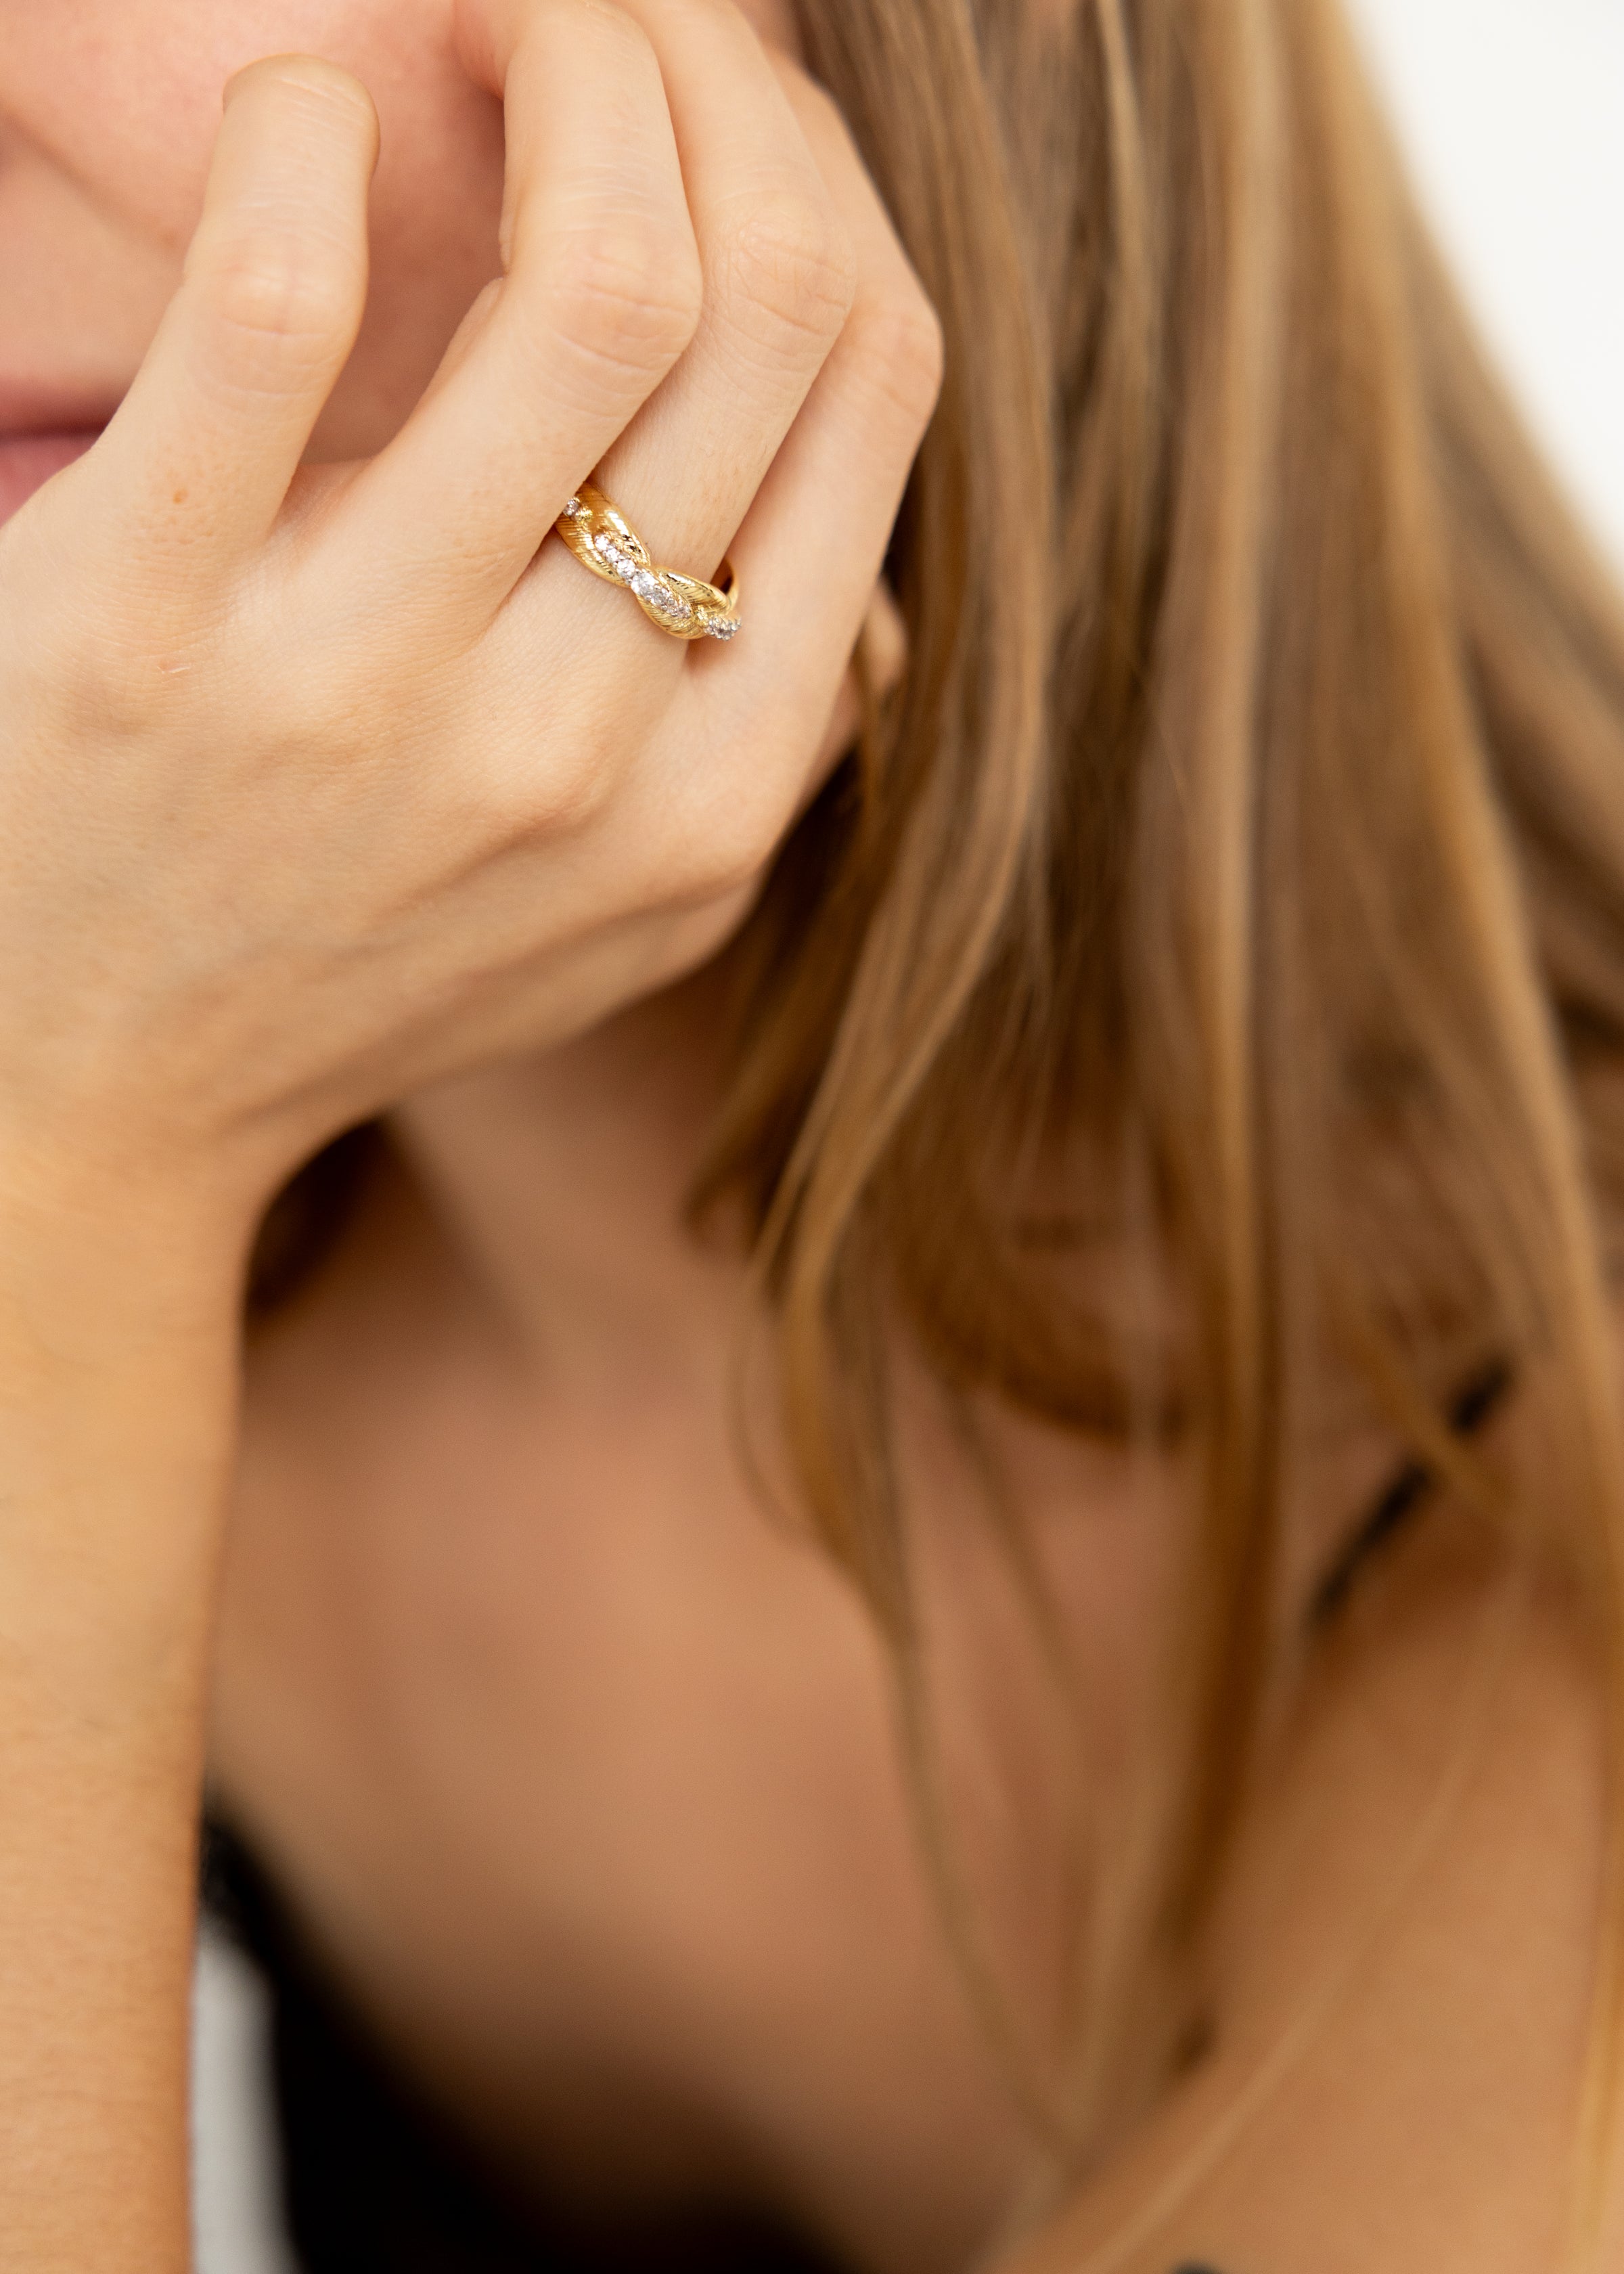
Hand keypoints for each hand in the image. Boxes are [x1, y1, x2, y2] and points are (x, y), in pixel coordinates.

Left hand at [0, 0, 939, 1230]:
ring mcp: (369, 689)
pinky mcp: (141, 619)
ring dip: (570, 54)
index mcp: (714, 797)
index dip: (818, 183)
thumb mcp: (621, 905)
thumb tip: (852, 509)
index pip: (874, 385)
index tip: (723, 117)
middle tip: (606, 18)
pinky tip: (296, 122)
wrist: (89, 1099)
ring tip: (492, 20)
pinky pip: (281, 297)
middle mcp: (581, 751)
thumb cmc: (356, 962)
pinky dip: (307, 137)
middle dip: (708, 75)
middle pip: (769, 297)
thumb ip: (764, 732)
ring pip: (602, 271)